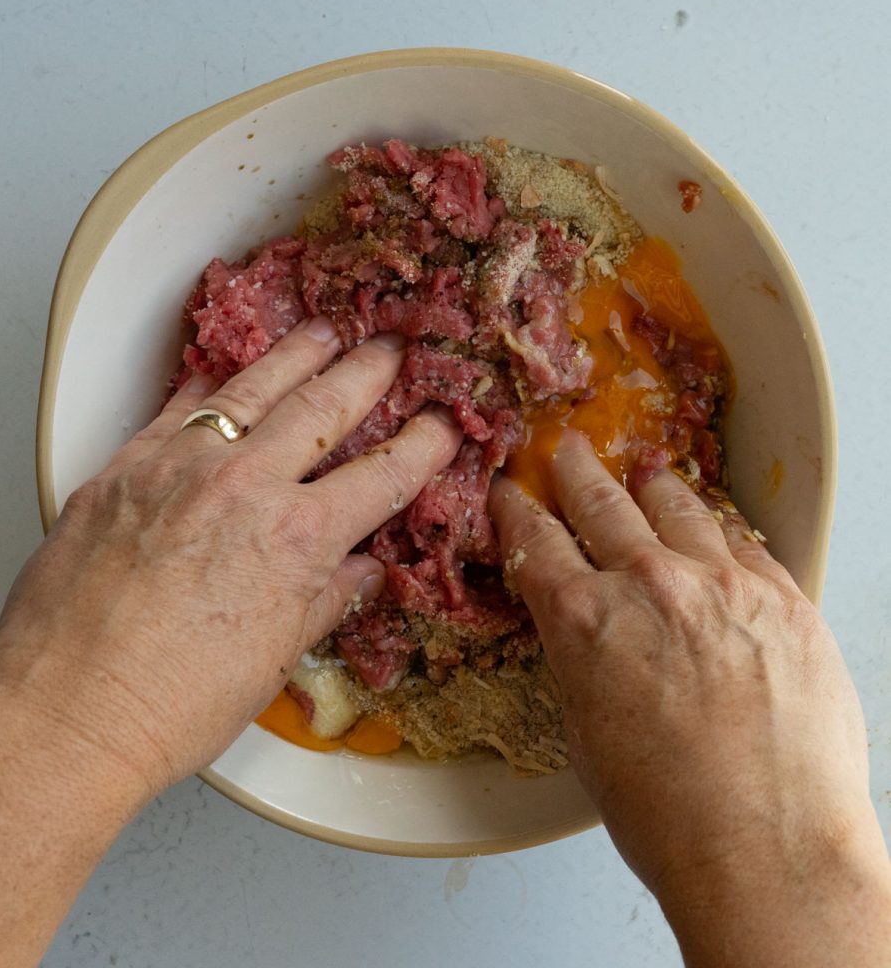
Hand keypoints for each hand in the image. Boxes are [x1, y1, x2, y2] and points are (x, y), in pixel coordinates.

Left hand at [0, 316, 460, 799]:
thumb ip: (325, 598)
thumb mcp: (275, 658)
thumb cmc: (172, 704)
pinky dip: (207, 385)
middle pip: (325, 408)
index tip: (439, 427)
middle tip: (390, 348)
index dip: (422, 446)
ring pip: (253, 389)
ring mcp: (181, 468)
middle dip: (368, 372)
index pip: (381, 477)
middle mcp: (245, 487)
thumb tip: (360, 570)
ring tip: (323, 331)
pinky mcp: (124, 467)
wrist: (68, 715)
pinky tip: (223, 372)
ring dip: (296, 354)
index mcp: (298, 539)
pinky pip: (175, 409)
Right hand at [490, 428, 890, 966]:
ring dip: (652, 486)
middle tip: (568, 449)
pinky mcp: (782, 596)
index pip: (537, 542)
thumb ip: (584, 661)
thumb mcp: (588, 733)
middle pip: (600, 503)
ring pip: (677, 506)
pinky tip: (714, 526)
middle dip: (577, 471)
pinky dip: (719, 530)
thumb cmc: (668, 813)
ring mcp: (721, 583)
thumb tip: (593, 636)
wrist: (768, 847)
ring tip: (646, 472)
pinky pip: (744, 541)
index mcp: (584, 620)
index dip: (518, 510)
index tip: (514, 492)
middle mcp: (647, 583)